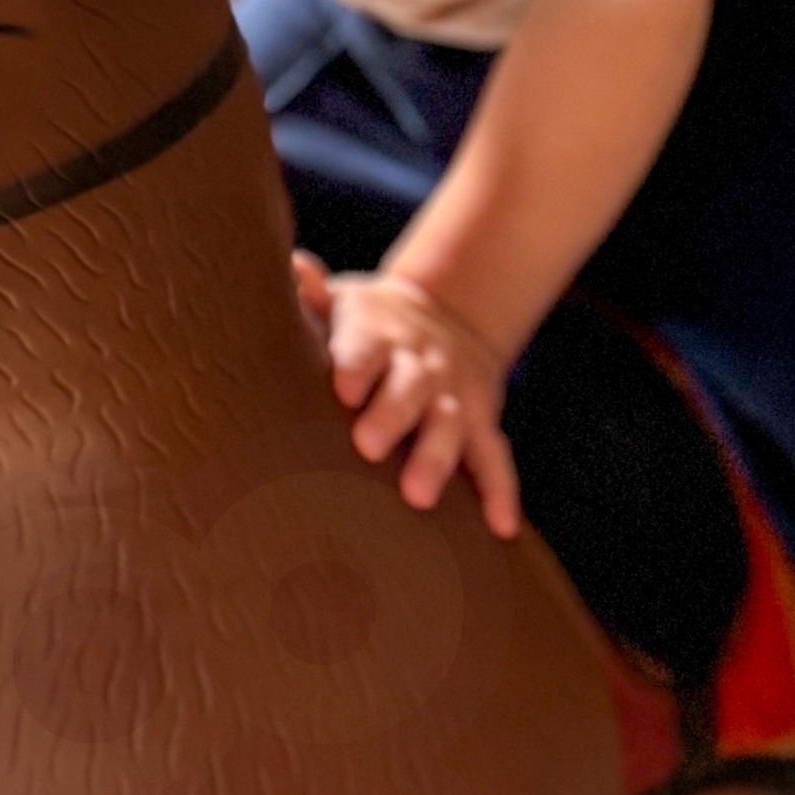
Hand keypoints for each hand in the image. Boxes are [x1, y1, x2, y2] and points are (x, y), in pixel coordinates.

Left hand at [321, 269, 521, 539]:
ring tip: (417, 495)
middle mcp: (420, 366)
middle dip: (392, 415)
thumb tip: (294, 267)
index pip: (365, 347)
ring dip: (436, 458)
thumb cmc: (366, 324)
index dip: (357, 364)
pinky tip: (501, 527)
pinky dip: (501, 492)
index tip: (344, 387)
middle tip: (367, 444)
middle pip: (409, 389)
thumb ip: (312, 293)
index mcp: (378, 334)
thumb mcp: (342, 302)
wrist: (442, 317)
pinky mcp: (480, 424)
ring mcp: (453, 398)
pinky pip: (494, 459)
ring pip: (450, 427)